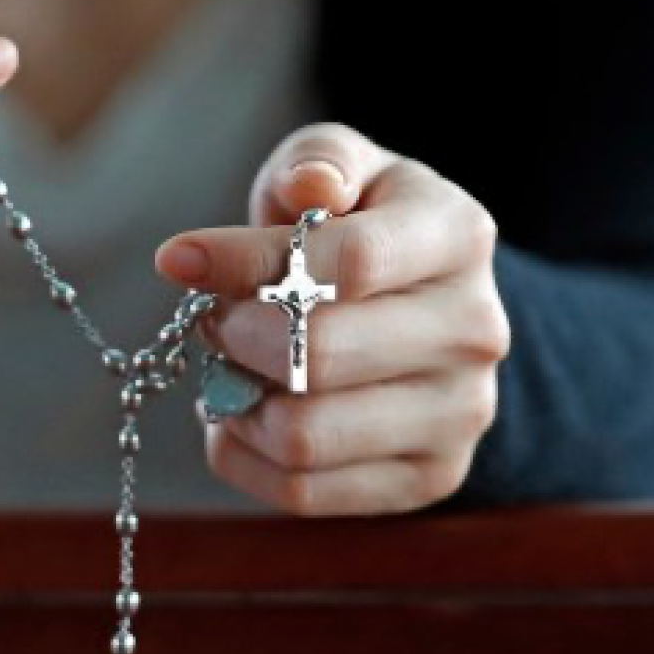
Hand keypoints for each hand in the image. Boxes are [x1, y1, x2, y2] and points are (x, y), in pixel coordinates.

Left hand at [155, 123, 508, 515]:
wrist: (420, 307)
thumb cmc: (358, 224)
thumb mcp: (339, 168)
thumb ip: (317, 162)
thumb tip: (308, 190)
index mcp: (457, 236)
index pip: (350, 262)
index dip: (249, 262)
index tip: (178, 261)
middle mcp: (475, 330)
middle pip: (322, 356)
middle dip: (237, 335)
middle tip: (212, 319)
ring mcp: (460, 414)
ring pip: (305, 436)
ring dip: (236, 401)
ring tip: (229, 366)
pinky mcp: (429, 478)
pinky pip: (302, 491)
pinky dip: (244, 453)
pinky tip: (242, 412)